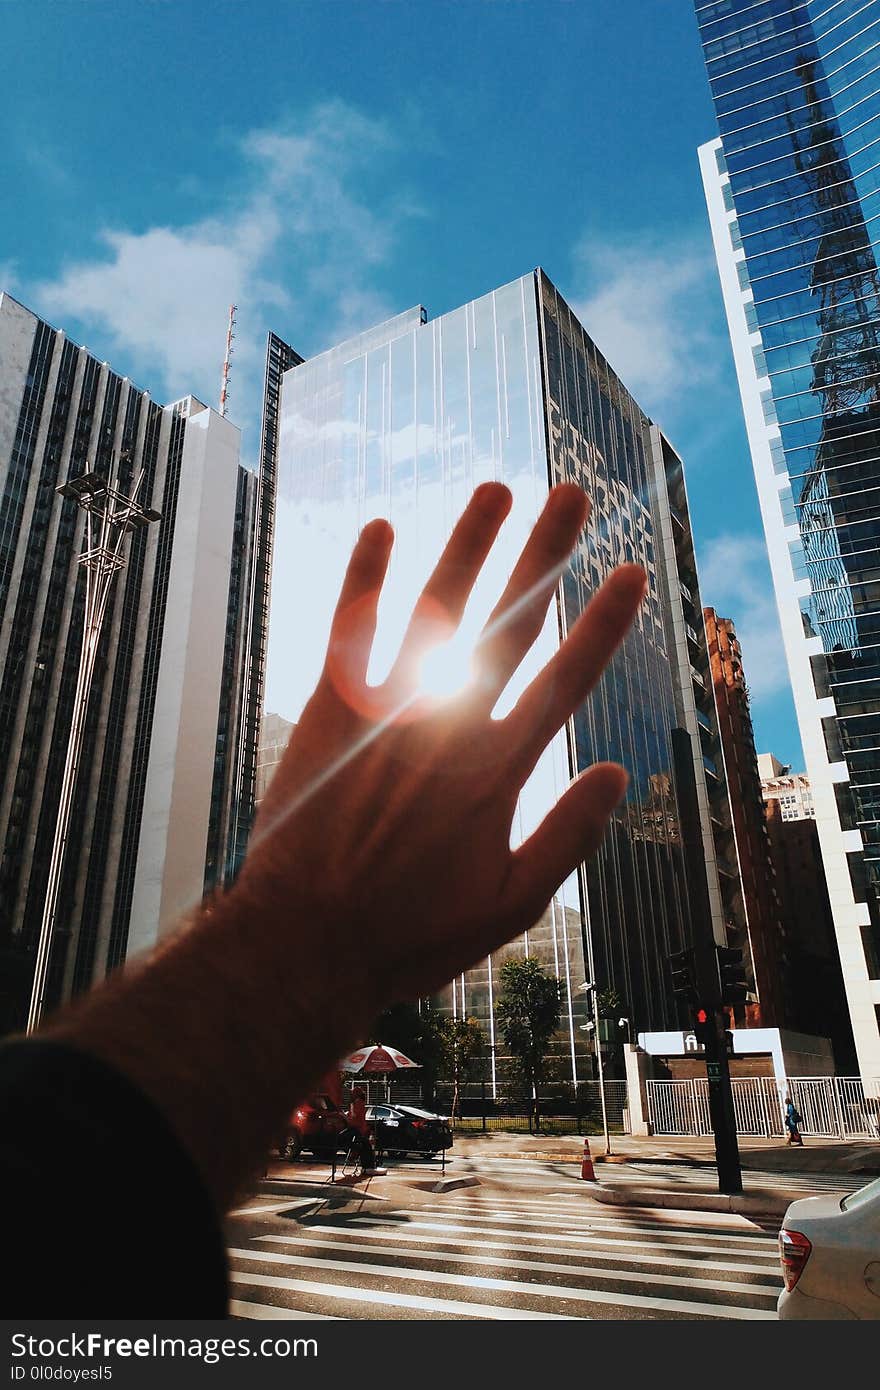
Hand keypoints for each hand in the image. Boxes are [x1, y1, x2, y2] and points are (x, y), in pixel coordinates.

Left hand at [239, 481, 645, 1028]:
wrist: (304, 941)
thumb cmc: (411, 931)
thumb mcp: (510, 904)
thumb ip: (567, 836)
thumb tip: (616, 772)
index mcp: (497, 769)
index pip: (564, 680)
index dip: (602, 625)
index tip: (631, 573)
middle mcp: (448, 724)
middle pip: (508, 625)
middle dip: (544, 556)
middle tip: (569, 495)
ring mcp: (388, 710)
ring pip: (437, 611)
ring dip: (467, 546)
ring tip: (495, 488)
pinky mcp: (330, 710)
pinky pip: (350, 630)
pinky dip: (365, 578)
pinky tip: (379, 528)